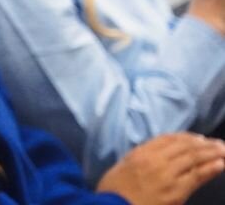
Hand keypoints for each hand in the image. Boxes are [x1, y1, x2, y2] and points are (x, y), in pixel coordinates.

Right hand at [96, 133, 224, 204]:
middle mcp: (155, 160)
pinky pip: (197, 176)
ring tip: (222, 150)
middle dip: (204, 144)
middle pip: (185, 146)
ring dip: (212, 153)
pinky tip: (220, 164)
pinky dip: (210, 169)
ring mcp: (167, 174)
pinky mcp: (177, 190)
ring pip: (194, 158)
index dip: (186, 137)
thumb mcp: (122, 166)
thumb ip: (140, 157)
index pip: (168, 138)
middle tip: (218, 143)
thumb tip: (157, 153)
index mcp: (140, 152)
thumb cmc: (114, 191)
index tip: (198, 138)